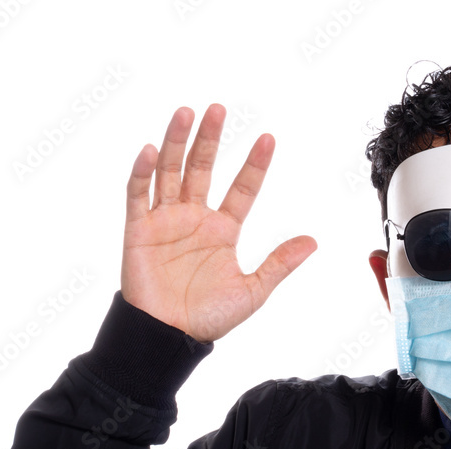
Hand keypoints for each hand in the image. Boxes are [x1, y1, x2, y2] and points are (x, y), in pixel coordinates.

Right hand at [121, 105, 316, 342]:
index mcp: (223, 229)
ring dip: (176, 142)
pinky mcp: (138, 231)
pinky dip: (143, 173)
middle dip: (210, 139)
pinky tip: (151, 151)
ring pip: (170, 172)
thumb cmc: (209, 318)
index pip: (242, 188)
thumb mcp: (254, 290)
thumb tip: (312, 242)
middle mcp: (194, 218)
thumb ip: (280, 263)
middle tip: (217, 109)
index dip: (254, 164)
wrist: (170, 337)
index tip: (269, 139)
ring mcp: (166, 221)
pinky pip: (138, 196)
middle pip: (202, 168)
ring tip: (185, 113)